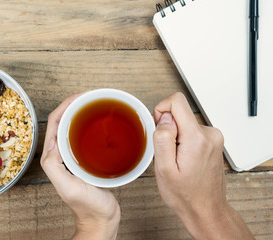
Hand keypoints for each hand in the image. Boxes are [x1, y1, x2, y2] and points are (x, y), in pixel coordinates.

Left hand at [40, 93, 119, 239]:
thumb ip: (54, 166)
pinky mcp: (85, 159)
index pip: (55, 123)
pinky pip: (85, 136)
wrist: (101, 220)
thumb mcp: (69, 188)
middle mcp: (61, 154)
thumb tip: (54, 141)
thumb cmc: (88, 207)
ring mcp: (73, 156)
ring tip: (95, 104)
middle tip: (90, 96)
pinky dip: (91, 125)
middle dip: (74, 105)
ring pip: (74, 127)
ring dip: (82, 113)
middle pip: (64, 121)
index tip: (81, 97)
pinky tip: (102, 124)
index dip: (66, 106)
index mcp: (54, 158)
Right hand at [153, 92, 253, 239]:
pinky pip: (191, 131)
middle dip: (168, 129)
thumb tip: (165, 118)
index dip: (161, 110)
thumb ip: (163, 139)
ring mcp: (213, 137)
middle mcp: (209, 134)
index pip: (177, 101)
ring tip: (177, 159)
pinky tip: (184, 159)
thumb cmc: (185, 194)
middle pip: (179, 113)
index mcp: (196, 138)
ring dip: (176, 137)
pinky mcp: (212, 141)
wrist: (206, 209)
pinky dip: (183, 141)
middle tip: (168, 153)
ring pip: (184, 123)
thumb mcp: (164, 169)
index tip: (159, 129)